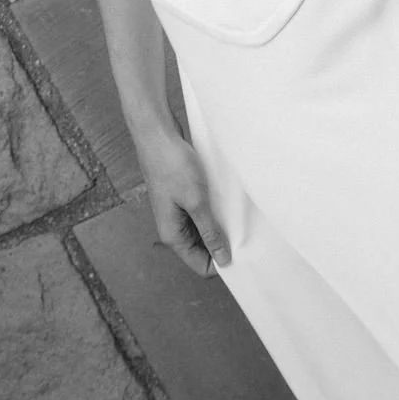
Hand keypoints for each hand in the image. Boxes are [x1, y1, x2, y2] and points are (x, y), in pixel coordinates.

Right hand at [135, 124, 231, 277]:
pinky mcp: (181, 198)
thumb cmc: (172, 165)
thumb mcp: (196, 201)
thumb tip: (223, 259)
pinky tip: (223, 200)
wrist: (157, 134)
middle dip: (221, 243)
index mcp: (173, 235)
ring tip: (232, 213)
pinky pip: (200, 214)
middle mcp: (173, 228)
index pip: (200, 265)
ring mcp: (177, 212)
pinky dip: (212, 211)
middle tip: (241, 231)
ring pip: (202, 231)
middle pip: (202, 250)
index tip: (241, 250)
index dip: (220, 262)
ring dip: (217, 225)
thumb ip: (210, 232)